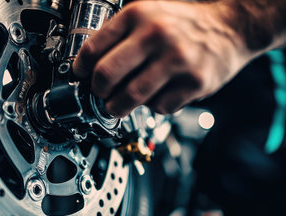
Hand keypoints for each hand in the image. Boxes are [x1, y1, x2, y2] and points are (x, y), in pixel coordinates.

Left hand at [73, 1, 253, 116]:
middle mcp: (156, 35)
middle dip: (97, 91)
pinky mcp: (194, 82)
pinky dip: (151, 106)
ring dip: (117, 107)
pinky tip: (155, 95)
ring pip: (129, 97)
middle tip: (100, 93)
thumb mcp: (147, 14)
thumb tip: (89, 65)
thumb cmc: (183, 24)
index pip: (93, 48)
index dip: (80, 68)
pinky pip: (158, 107)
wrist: (231, 28)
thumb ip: (119, 35)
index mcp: (138, 15)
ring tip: (117, 104)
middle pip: (106, 75)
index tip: (81, 76)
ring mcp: (176, 60)